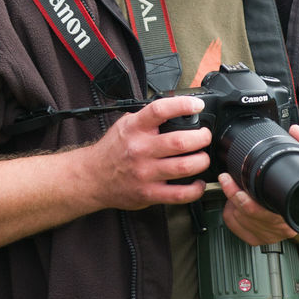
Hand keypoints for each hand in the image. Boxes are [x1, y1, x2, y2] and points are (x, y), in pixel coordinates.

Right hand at [79, 95, 212, 210]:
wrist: (93, 177)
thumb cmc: (112, 150)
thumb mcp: (125, 125)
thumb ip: (147, 118)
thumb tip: (175, 110)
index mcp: (134, 129)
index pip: (160, 110)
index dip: (183, 105)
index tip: (197, 105)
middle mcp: (140, 149)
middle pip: (179, 141)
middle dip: (201, 137)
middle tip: (205, 136)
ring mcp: (145, 173)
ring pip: (185, 166)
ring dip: (202, 161)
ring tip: (203, 157)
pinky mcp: (149, 193)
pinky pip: (180, 194)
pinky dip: (196, 189)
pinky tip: (197, 183)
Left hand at [218, 124, 298, 244]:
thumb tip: (297, 131)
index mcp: (290, 212)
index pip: (259, 211)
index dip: (240, 196)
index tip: (229, 180)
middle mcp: (281, 228)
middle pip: (246, 215)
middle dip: (233, 195)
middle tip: (226, 179)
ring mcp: (270, 236)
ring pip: (239, 221)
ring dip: (232, 204)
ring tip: (236, 190)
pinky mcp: (258, 239)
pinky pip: (235, 227)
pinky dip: (232, 215)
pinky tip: (237, 205)